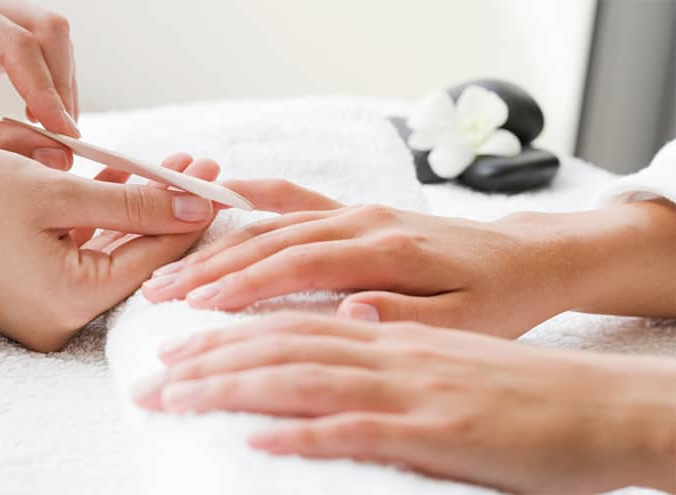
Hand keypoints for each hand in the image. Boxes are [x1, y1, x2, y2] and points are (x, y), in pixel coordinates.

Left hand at [0, 0, 78, 167]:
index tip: (62, 135)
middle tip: (62, 136)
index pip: (16, 40)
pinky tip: (37, 122)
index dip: (46, 88)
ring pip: (49, 41)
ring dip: (60, 87)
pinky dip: (47, 92)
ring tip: (51, 134)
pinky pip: (37, 61)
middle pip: (45, 28)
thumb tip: (58, 155)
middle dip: (60, 82)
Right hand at [0, 144, 218, 350]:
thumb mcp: (56, 194)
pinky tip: (126, 180)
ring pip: (109, 248)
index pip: (155, 258)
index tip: (221, 183)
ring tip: (175, 166)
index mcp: (70, 304)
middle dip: (167, 206)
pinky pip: (78, 250)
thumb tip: (195, 209)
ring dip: (136, 206)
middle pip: (136, 254)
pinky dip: (99, 218)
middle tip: (203, 168)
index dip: (191, 217)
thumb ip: (132, 204)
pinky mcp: (30, 290)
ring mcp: (43, 307)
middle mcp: (61, 318)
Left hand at [131, 314, 675, 493]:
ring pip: (301, 372)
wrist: (591, 401)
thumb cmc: (509, 379)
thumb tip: (332, 325)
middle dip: (206, 353)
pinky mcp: (432, 426)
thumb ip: (380, 331)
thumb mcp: (436, 341)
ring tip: (176, 394)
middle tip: (150, 372)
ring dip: (231, 383)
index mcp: (383, 321)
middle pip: (278, 338)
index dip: (226, 322)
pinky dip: (301, 429)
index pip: (288, 313)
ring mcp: (407, 383)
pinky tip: (255, 435)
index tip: (177, 337)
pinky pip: (355, 425)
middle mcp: (386, 342)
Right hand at [142, 197, 675, 337]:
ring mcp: (359, 212)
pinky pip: (297, 200)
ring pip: (275, 224)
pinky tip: (220, 203)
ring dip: (221, 246)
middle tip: (160, 290)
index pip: (300, 265)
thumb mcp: (467, 321)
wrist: (529, 256)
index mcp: (389, 249)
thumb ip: (406, 317)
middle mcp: (365, 222)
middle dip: (212, 267)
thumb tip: (347, 311)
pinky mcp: (358, 212)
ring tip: (173, 267)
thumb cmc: (499, 296)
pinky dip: (254, 201)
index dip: (245, 285)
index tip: (199, 306)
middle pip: (273, 241)